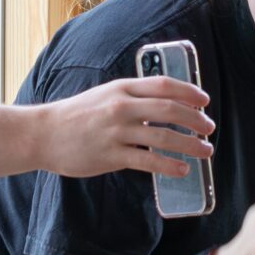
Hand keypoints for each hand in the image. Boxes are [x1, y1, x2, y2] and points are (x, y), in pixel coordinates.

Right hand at [35, 76, 215, 178]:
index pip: (164, 85)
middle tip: (209, 128)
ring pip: (164, 136)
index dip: (189, 92)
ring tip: (205, 151)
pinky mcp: (111, 155)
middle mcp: (121, 106)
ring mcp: (116, 131)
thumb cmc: (76, 115)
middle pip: (170, 109)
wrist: (44, 134)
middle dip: (196, 120)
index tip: (204, 101)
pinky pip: (148, 161)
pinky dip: (170, 166)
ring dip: (190, 145)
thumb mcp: (104, 95)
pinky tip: (182, 170)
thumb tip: (165, 104)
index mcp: (121, 88)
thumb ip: (132, 97)